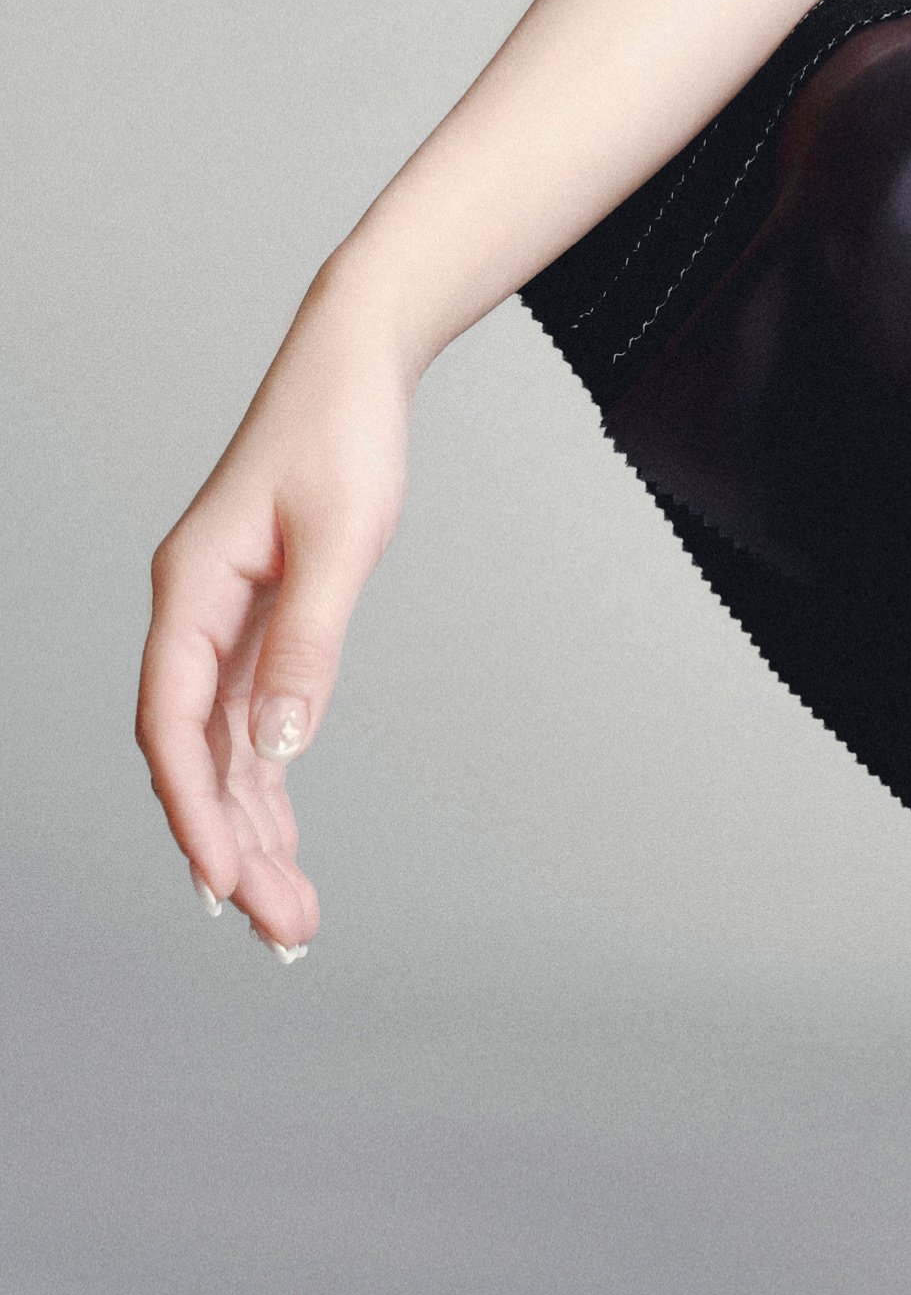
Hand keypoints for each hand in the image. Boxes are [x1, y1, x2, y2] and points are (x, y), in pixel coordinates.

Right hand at [136, 277, 414, 951]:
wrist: (355, 363)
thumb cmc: (344, 433)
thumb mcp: (342, 538)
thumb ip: (309, 643)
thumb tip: (282, 746)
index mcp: (190, 590)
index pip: (171, 724)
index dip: (193, 809)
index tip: (223, 883)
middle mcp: (193, 614)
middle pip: (196, 755)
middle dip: (232, 848)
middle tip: (283, 931)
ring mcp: (223, 622)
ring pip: (224, 751)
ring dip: (253, 831)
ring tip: (291, 915)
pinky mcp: (260, 621)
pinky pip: (250, 723)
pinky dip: (267, 784)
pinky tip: (284, 842)